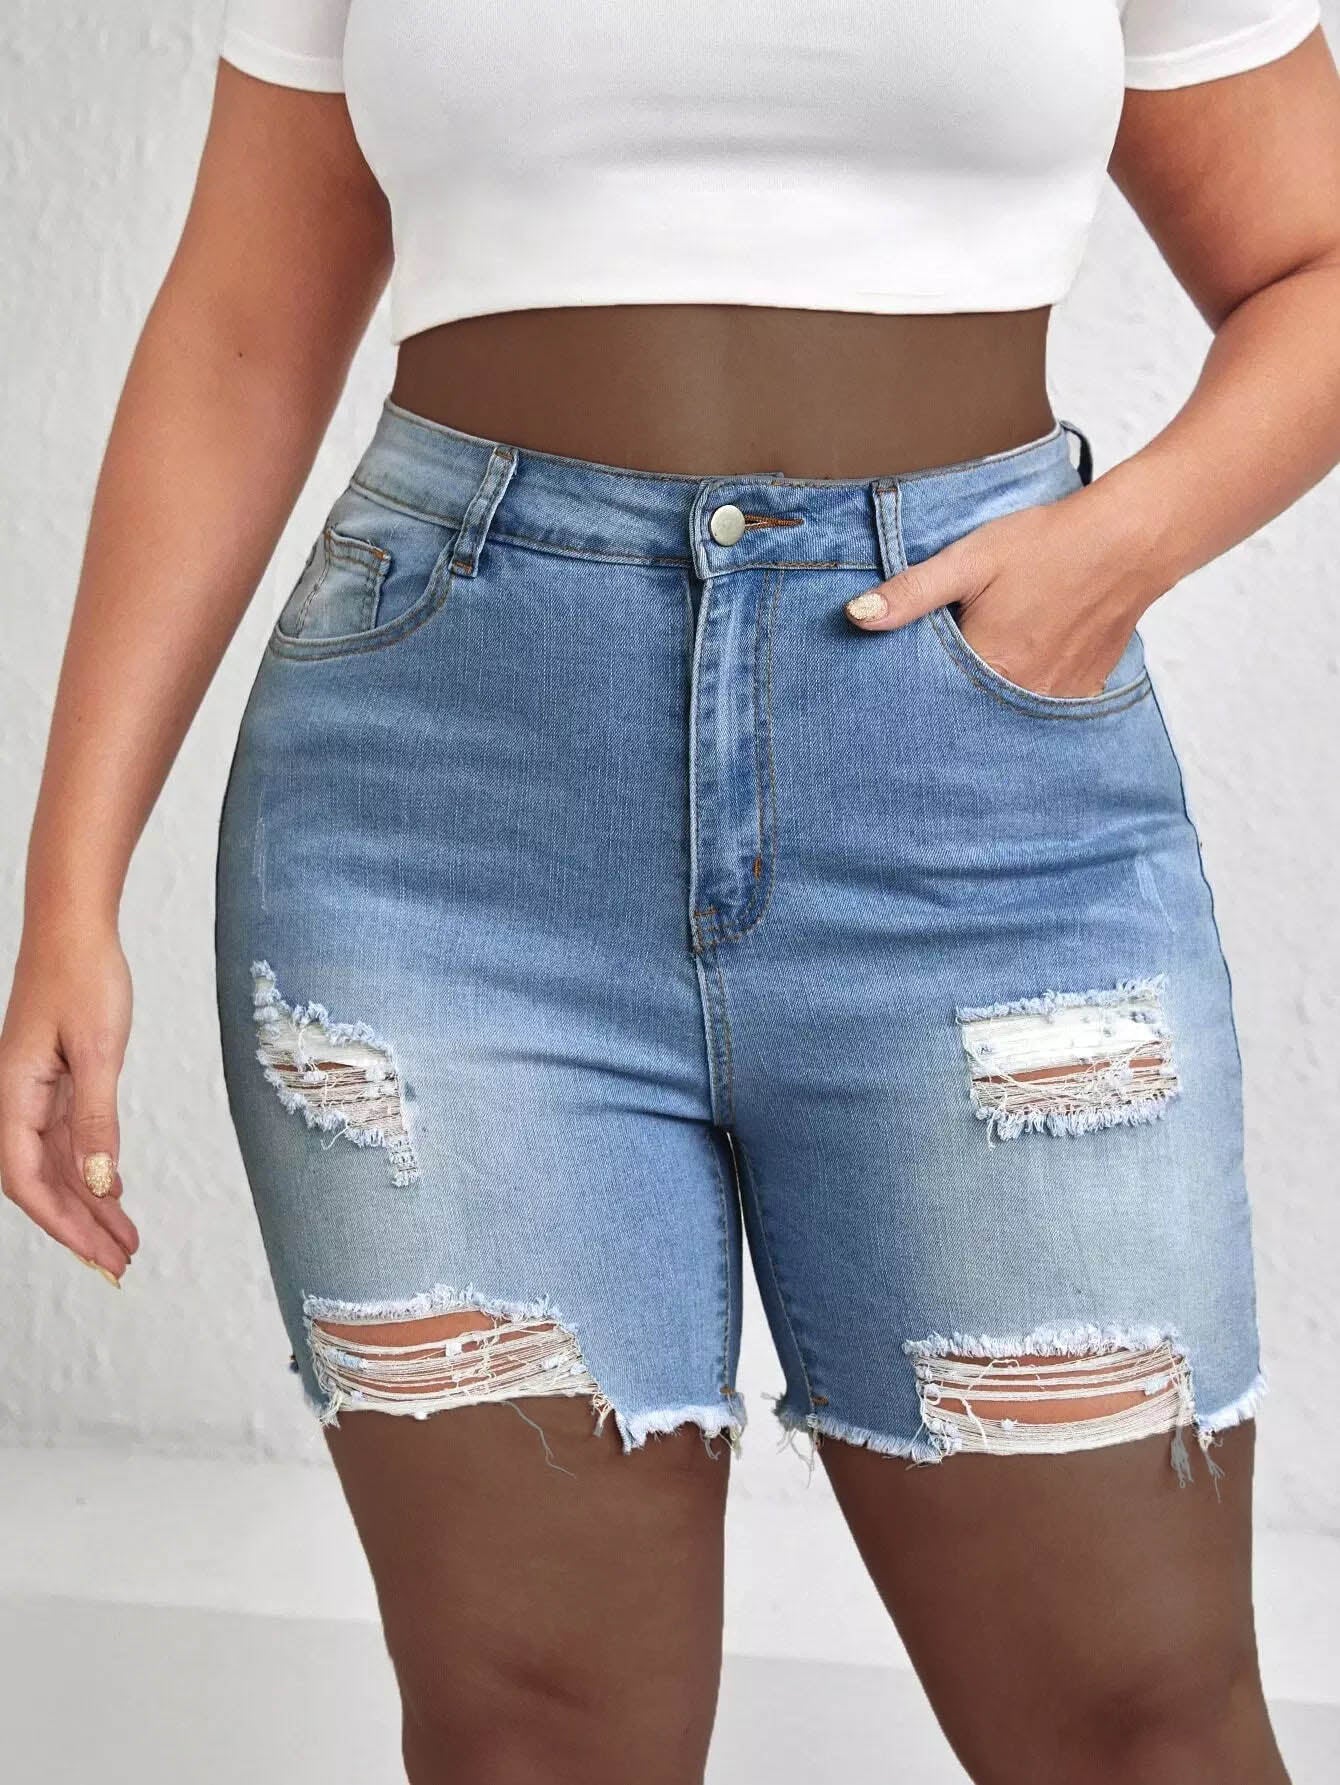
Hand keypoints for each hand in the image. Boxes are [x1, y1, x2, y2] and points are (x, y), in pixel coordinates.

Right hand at [0, 928, 138, 1284]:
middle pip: (41, 1181)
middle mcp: (16, 1100)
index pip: (26, 1178)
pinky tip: (112, 1194)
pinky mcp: (55, 1081)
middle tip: (119, 1266)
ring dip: (89, 1204)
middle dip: (79, 1227)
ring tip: (125, 1242)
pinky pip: (67, 1140)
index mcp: (13, 1095)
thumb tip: (97, 1182)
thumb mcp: (98, 1050)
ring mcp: (34, 1092)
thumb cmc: (82, 976)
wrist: (75, 928)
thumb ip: (96, 1119)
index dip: (60, 1222)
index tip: (96, 1254)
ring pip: (57, 1164)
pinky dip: (90, 1170)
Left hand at [843, 494, 1154, 698]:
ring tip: (980, 672)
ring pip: (1004, 713)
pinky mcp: (1082, 690)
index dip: (913, 691)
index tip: (895, 688)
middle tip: (942, 674)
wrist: (1131, 539)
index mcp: (989, 666)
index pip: (932, 699)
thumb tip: (855, 617)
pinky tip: (1019, 668)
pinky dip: (1023, 696)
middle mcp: (1023, 693)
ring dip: (986, 699)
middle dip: (947, 700)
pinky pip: (1040, 708)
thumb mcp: (970, 559)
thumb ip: (912, 592)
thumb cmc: (1048, 544)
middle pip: (968, 711)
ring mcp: (1057, 698)